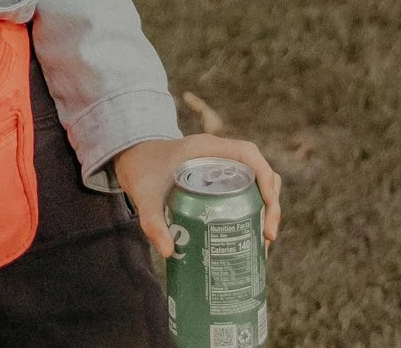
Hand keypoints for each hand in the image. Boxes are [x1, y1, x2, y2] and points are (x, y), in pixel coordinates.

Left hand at [110, 135, 282, 259]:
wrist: (129, 155)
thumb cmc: (138, 168)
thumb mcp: (143, 194)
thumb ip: (152, 220)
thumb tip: (168, 251)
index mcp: (206, 148)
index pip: (248, 154)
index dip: (265, 178)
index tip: (268, 207)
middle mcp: (218, 154)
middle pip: (260, 173)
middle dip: (271, 204)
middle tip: (268, 237)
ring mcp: (220, 167)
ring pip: (256, 184)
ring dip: (265, 210)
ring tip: (262, 243)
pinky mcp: (218, 180)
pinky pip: (244, 191)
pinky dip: (253, 212)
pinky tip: (249, 238)